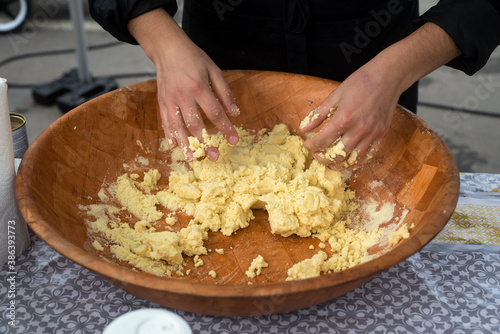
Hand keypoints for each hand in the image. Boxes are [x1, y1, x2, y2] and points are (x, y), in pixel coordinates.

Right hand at [155, 37, 239, 160]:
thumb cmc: (193, 58)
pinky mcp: (161, 102)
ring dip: (186, 145)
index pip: (214, 112)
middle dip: (206, 142)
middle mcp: (182, 95)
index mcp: (198, 87)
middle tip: (215, 156)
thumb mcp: (214, 69)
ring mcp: (170, 100)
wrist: (167, 48)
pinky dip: (170, 135)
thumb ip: (224, 92)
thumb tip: (235, 113)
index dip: (225, 128)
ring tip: (194, 158)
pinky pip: (165, 122)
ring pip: (178, 127)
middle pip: (195, 124)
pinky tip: (175, 146)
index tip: (234, 140)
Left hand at [301, 22, 460, 168]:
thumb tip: (304, 128)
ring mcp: (372, 134)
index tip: (307, 145)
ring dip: (339, 163)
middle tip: (317, 155)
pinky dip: (358, 161)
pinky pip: (369, 155)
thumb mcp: (335, 95)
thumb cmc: (360, 83)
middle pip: (337, 155)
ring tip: (331, 160)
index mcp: (343, 118)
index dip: (311, 145)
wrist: (387, 78)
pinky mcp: (382, 135)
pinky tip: (349, 160)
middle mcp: (358, 130)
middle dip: (323, 158)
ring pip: (353, 159)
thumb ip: (318, 114)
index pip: (322, 141)